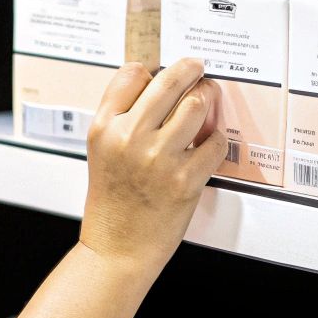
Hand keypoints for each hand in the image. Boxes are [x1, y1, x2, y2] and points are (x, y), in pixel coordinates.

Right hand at [79, 59, 228, 269]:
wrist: (118, 247)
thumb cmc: (112, 202)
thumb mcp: (100, 150)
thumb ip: (119, 115)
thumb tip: (153, 80)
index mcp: (104, 127)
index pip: (132, 74)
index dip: (153, 70)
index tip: (165, 72)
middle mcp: (129, 138)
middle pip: (170, 81)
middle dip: (191, 70)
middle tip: (198, 70)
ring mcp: (159, 158)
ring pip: (197, 105)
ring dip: (208, 98)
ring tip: (207, 99)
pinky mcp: (185, 179)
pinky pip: (215, 142)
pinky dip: (217, 140)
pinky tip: (208, 143)